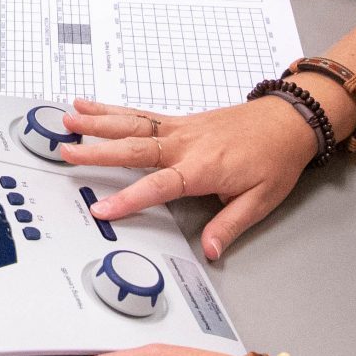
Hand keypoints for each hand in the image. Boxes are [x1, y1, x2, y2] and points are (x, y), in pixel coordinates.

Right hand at [59, 96, 316, 259]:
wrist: (289, 121)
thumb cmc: (276, 158)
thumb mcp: (261, 200)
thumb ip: (229, 225)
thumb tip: (209, 250)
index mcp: (202, 167)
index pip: (159, 185)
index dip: (129, 198)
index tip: (102, 208)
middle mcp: (185, 144)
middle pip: (134, 148)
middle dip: (98, 151)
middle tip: (67, 152)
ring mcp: (180, 128)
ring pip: (132, 124)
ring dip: (98, 122)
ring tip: (68, 120)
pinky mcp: (179, 120)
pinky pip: (140, 114)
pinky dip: (113, 109)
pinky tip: (91, 105)